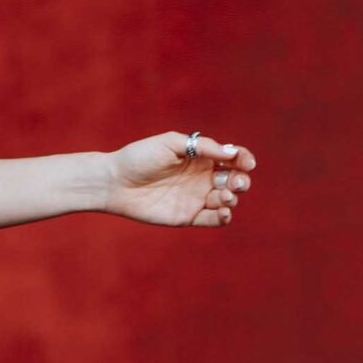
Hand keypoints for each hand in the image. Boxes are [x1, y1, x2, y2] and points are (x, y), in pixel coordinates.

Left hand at [102, 131, 254, 226]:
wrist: (115, 183)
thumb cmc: (139, 157)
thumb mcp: (170, 143)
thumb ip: (201, 146)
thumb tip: (231, 152)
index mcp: (200, 157)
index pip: (232, 157)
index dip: (244, 159)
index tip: (247, 162)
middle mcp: (202, 177)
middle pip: (234, 179)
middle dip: (241, 180)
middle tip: (234, 181)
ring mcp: (196, 197)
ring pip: (227, 200)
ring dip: (232, 198)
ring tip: (222, 195)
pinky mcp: (188, 216)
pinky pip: (213, 219)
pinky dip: (224, 217)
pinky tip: (223, 212)